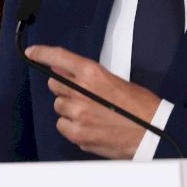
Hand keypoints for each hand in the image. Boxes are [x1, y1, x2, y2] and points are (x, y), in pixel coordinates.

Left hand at [25, 45, 162, 158]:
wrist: (154, 133)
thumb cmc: (140, 106)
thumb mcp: (115, 81)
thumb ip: (88, 76)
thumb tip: (64, 71)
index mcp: (92, 74)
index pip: (59, 58)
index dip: (42, 54)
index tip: (32, 53)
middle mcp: (81, 92)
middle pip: (54, 84)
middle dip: (64, 88)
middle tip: (82, 95)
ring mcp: (77, 114)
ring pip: (59, 106)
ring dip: (70, 108)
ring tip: (92, 114)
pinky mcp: (77, 134)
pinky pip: (62, 126)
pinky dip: (72, 126)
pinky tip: (90, 127)